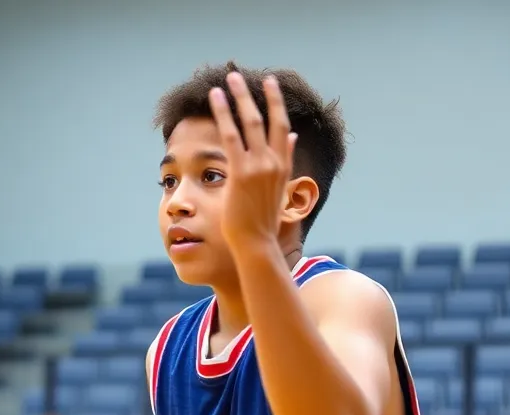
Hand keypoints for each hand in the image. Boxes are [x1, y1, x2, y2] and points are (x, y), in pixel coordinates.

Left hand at [209, 72, 296, 250]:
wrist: (256, 243)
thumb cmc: (262, 222)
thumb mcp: (278, 188)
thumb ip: (286, 160)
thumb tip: (294, 138)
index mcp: (283, 166)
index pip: (283, 127)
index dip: (276, 103)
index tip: (270, 83)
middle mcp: (274, 162)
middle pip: (267, 119)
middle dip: (254, 94)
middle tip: (240, 76)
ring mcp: (258, 166)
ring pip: (249, 122)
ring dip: (238, 97)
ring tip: (228, 79)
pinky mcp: (241, 172)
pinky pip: (230, 135)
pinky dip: (223, 114)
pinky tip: (215, 98)